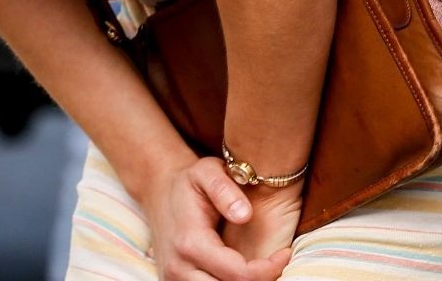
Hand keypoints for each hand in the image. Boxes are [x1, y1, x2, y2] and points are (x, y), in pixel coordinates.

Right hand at [143, 156, 292, 280]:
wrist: (158, 192)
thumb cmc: (188, 183)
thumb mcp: (207, 171)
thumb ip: (224, 189)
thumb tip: (245, 215)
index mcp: (190, 243)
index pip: (241, 275)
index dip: (270, 269)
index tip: (284, 253)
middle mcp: (178, 268)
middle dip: (258, 280)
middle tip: (273, 264)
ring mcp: (173, 279)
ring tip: (257, 269)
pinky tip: (239, 272)